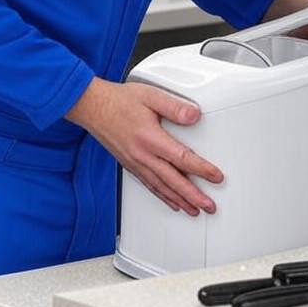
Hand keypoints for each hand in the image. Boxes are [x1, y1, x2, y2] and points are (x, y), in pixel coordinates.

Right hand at [65, 77, 222, 214]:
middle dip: (193, 196)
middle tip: (209, 206)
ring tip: (193, 210)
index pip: (182, 159)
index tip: (216, 177)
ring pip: (161, 188)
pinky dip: (162, 196)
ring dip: (179, 201)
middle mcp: (143, 155)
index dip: (202, 170)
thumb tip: (194, 115)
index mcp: (151, 138)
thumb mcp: (150, 96)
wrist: (92, 107)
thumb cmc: (118, 101)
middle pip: (173, 181)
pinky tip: (170, 201)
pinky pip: (149, 185)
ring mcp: (135, 163)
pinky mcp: (129, 165)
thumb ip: (174, 106)